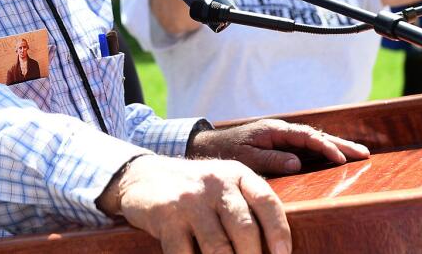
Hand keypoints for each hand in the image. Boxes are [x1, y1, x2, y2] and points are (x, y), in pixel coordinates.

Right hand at [98, 155, 290, 253]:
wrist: (142, 176)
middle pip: (245, 229)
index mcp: (236, 174)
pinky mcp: (167, 217)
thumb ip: (248, 206)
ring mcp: (189, 200)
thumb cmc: (195, 190)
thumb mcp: (223, 185)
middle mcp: (215, 183)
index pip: (266, 201)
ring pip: (218, 248)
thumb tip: (276, 248)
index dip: (279, 231)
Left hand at [188, 118, 369, 173]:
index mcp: (275, 130)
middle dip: (341, 144)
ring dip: (336, 147)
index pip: (307, 136)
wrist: (210, 147)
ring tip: (359, 155)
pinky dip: (323, 151)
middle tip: (364, 153)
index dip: (326, 147)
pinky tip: (336, 158)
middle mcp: (282, 131)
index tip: (342, 159)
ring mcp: (282, 137)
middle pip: (317, 136)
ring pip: (314, 141)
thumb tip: (297, 163)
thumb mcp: (247, 157)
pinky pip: (307, 147)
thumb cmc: (227, 152)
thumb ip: (271, 159)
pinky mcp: (281, 145)